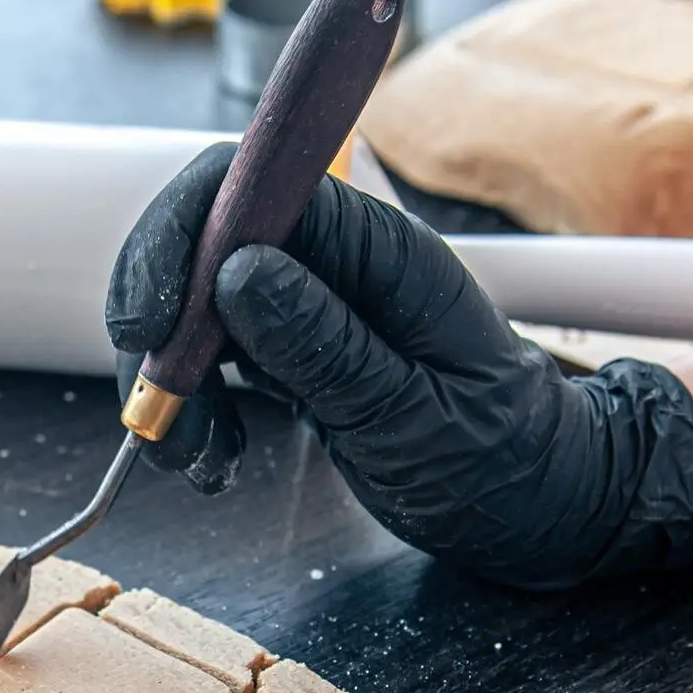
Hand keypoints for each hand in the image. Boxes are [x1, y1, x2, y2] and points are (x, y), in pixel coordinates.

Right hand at [106, 143, 692, 588]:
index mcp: (380, 253)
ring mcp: (310, 306)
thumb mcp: (416, 419)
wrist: (539, 508)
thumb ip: (331, 347)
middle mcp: (338, 264)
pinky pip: (212, 357)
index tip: (152, 322)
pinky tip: (212, 457)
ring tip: (195, 456)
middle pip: (203, 237)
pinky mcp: (293, 353)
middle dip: (157, 313)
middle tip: (154, 403)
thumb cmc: (504, 463)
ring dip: (168, 378)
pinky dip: (190, 406)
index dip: (181, 235)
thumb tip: (240, 271)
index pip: (251, 184)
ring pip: (195, 304)